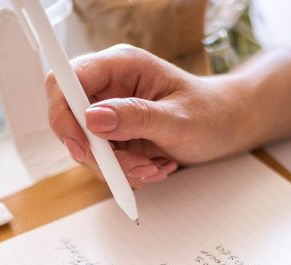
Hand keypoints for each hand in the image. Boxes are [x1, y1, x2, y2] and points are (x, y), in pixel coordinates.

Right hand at [46, 44, 249, 186]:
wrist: (226, 126)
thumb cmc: (210, 113)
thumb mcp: (178, 118)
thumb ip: (136, 117)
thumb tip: (93, 118)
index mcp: (121, 65)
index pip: (68, 80)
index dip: (64, 113)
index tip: (81, 147)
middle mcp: (109, 85)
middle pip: (70, 119)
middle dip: (98, 152)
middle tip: (135, 166)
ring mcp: (109, 111)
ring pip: (86, 146)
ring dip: (117, 167)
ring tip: (154, 166)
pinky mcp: (113, 134)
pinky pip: (102, 159)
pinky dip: (125, 172)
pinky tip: (154, 166)